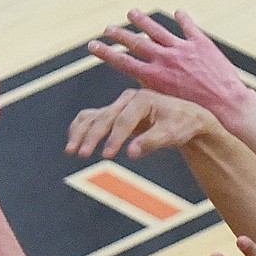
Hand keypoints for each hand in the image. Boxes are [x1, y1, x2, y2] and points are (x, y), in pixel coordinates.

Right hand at [65, 88, 211, 159]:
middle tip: (83, 155)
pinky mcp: (114, 113)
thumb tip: (131, 153)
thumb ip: (151, 142)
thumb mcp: (171, 134)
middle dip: (92, 137)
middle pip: (104, 117)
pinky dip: (80, 128)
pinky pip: (92, 118)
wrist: (184, 117)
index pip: (124, 120)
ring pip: (93, 116)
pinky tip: (73, 142)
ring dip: (80, 133)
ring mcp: (118, 105)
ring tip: (71, 151)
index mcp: (143, 99)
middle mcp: (127, 99)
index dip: (114, 138)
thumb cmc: (181, 124)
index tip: (106, 156)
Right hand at [87, 8, 251, 128]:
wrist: (226, 104)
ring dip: (143, 20)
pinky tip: (178, 12)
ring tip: (132, 12)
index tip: (93, 46)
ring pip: (158, 30)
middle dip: (119, 35)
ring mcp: (182, 48)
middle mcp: (165, 59)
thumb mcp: (168, 102)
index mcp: (155, 76)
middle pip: (137, 42)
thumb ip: (153, 88)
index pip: (124, 62)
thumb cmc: (198, 110)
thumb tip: (139, 82)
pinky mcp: (201, 43)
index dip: (106, 53)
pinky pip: (188, 27)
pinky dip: (183, 19)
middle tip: (107, 29)